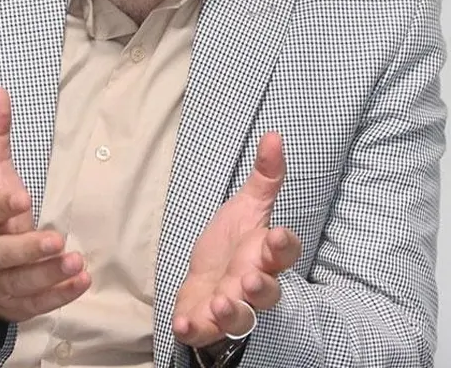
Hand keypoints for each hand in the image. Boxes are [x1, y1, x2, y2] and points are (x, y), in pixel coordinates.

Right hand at [0, 86, 90, 323]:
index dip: (1, 206)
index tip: (22, 197)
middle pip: (1, 254)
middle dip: (28, 249)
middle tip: (56, 240)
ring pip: (21, 283)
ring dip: (49, 275)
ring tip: (76, 262)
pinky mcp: (16, 305)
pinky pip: (37, 305)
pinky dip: (59, 295)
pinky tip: (81, 282)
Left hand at [172, 132, 301, 347]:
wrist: (208, 283)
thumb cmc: (233, 246)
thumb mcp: (247, 208)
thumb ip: (264, 177)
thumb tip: (274, 136)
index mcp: (264, 254)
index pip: (284, 252)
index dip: (284, 246)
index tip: (278, 235)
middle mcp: (252, 284)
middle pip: (267, 292)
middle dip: (260, 287)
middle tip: (247, 279)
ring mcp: (230, 306)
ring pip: (241, 318)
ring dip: (232, 313)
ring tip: (221, 304)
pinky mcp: (206, 322)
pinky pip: (204, 332)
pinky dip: (195, 330)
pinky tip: (183, 325)